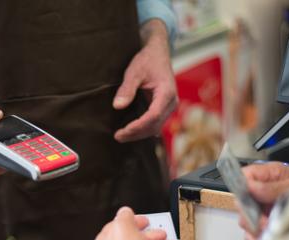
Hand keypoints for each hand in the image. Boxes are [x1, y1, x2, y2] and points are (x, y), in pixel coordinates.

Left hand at [113, 20, 177, 142]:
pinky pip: (155, 123)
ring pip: (155, 127)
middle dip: (136, 133)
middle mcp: (171, 102)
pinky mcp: (164, 108)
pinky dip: (143, 128)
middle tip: (118, 137)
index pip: (153, 115)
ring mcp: (169, 106)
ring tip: (121, 136)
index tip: (123, 131)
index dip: (138, 126)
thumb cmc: (147, 60)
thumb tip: (117, 106)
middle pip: (155, 125)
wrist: (158, 53)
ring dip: (139, 133)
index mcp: (167, 92)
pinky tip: (129, 131)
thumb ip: (126, 89)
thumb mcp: (134, 71)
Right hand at [241, 162, 288, 239]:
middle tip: (266, 220)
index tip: (253, 198)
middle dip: (252, 213)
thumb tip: (253, 187)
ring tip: (272, 228)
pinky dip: (258, 238)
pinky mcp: (261, 226)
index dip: (244, 187)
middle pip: (240, 202)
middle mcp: (260, 192)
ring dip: (257, 227)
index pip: (243, 176)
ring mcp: (260, 209)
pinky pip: (250, 234)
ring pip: (244, 220)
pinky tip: (270, 236)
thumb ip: (275, 187)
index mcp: (268, 176)